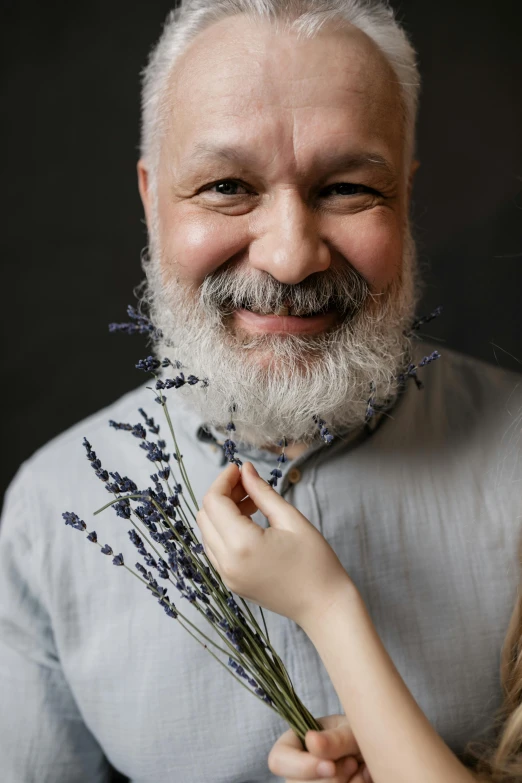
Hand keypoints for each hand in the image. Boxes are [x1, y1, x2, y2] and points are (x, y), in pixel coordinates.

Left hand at [196, 461, 352, 626]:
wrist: (325, 606)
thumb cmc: (315, 562)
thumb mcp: (291, 519)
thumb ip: (262, 492)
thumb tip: (246, 469)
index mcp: (241, 545)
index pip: (214, 502)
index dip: (224, 479)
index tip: (240, 468)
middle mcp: (227, 563)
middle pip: (205, 515)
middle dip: (222, 493)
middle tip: (247, 482)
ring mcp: (226, 576)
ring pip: (207, 532)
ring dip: (222, 511)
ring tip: (252, 502)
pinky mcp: (231, 582)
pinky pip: (215, 549)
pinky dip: (224, 530)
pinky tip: (249, 522)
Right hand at [268, 714, 372, 782]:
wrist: (375, 754)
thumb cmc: (358, 736)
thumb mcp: (350, 730)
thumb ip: (334, 737)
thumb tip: (311, 741)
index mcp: (292, 745)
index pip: (278, 760)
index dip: (302, 767)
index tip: (331, 766)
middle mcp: (295, 772)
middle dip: (332, 778)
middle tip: (353, 761)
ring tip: (358, 769)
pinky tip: (361, 780)